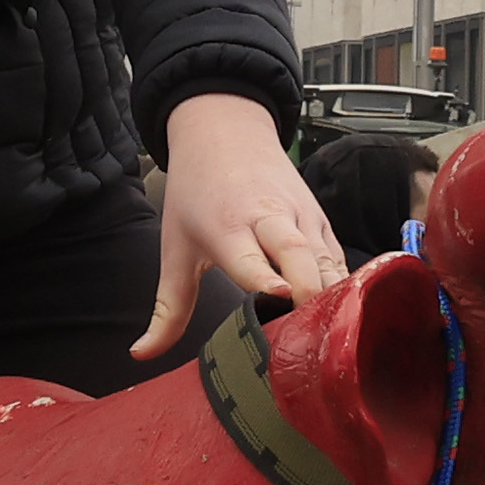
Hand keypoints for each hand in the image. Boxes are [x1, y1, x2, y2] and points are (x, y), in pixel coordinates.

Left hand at [136, 91, 349, 361]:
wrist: (225, 131)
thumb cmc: (198, 192)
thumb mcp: (175, 248)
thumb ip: (167, 308)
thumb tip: (143, 353)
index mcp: (227, 226)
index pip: (250, 257)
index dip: (268, 278)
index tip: (282, 297)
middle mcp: (269, 218)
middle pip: (299, 253)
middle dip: (309, 290)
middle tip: (311, 331)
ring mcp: (301, 216)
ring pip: (326, 256)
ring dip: (331, 293)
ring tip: (331, 334)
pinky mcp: (321, 219)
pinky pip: (338, 256)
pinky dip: (342, 283)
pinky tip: (341, 314)